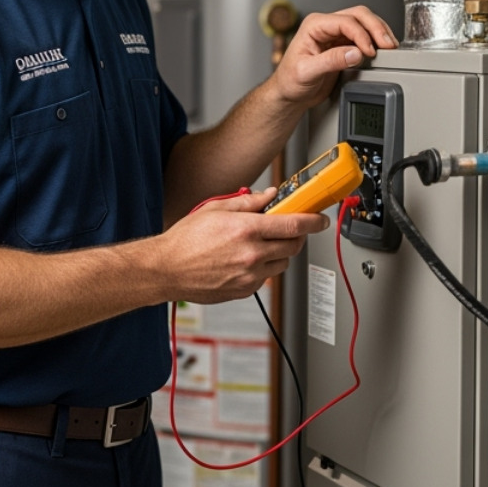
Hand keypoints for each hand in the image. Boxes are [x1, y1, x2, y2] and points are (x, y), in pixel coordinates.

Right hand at [157, 188, 327, 303]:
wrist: (166, 269)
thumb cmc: (185, 240)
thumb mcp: (215, 209)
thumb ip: (247, 202)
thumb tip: (269, 196)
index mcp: (246, 229)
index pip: (294, 224)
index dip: (313, 220)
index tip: (320, 219)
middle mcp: (252, 254)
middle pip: (294, 245)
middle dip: (296, 236)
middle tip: (286, 229)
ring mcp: (250, 275)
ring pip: (282, 263)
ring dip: (279, 252)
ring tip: (258, 245)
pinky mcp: (245, 290)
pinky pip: (266, 277)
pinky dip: (263, 267)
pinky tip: (244, 260)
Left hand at [272, 6, 397, 109]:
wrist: (288, 94)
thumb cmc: (289, 82)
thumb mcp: (307, 72)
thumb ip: (331, 61)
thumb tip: (355, 53)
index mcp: (313, 26)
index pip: (345, 22)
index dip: (361, 35)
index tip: (369, 51)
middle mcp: (325, 26)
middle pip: (359, 15)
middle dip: (376, 28)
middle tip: (388, 45)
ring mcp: (335, 34)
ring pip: (364, 22)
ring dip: (379, 32)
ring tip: (389, 47)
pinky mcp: (343, 45)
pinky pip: (364, 36)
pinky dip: (376, 41)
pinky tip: (382, 50)